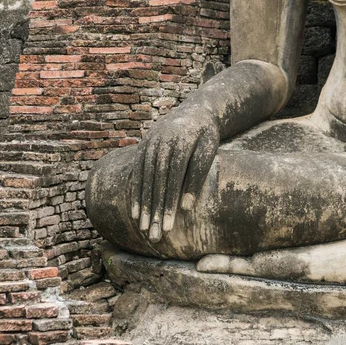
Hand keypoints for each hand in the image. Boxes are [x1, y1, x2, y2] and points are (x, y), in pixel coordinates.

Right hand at [131, 106, 219, 242]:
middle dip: (154, 210)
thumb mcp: (209, 149)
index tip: (169, 227)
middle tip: (154, 235)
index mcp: (180, 142)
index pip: (173, 179)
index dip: (169, 204)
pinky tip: (135, 212)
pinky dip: (136, 194)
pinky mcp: (142, 147)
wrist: (194, 110)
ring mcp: (149, 144)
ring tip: (143, 228)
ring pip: (144, 179)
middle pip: (156, 182)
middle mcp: (160, 142)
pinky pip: (136, 174)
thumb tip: (187, 208)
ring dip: (142, 205)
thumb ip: (198, 176)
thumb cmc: (206, 134)